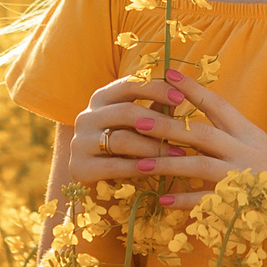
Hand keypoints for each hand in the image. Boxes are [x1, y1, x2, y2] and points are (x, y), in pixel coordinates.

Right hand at [65, 76, 200, 189]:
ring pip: (122, 139)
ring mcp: (80, 142)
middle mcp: (87, 116)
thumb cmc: (122, 148)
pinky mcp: (79, 167)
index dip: (156, 89)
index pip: (129, 84)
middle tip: (186, 131)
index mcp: (101, 99)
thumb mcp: (137, 126)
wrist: (91, 182)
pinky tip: (158, 170)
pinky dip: (138, 167)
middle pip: (126, 112)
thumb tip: (182, 93)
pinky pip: (114, 166)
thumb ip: (154, 110)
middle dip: (160, 122)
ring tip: (179, 154)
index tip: (182, 97)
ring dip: (154, 147)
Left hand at [111, 68, 266, 245]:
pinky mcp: (242, 205)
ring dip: (166, 164)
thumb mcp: (259, 151)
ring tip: (139, 164)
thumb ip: (230, 139)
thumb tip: (193, 130)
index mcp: (249, 133)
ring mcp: (244, 177)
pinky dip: (183, 201)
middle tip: (136, 119)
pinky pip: (206, 201)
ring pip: (199, 165)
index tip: (166, 73)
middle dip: (166, 125)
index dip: (191, 88)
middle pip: (200, 133)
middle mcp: (246, 151)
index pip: (217, 104)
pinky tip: (162, 201)